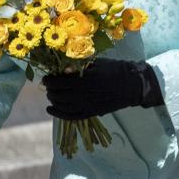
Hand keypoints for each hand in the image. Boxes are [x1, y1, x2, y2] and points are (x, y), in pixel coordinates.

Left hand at [44, 58, 162, 119]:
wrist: (132, 85)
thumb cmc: (115, 70)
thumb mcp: (97, 63)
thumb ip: (79, 66)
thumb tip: (62, 68)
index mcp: (85, 79)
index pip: (60, 82)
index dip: (50, 80)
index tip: (46, 77)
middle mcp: (84, 94)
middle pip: (58, 94)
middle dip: (50, 90)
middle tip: (48, 86)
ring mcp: (87, 105)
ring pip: (63, 105)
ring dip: (53, 100)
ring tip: (50, 95)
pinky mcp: (91, 113)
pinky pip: (71, 116)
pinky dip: (58, 114)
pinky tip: (50, 110)